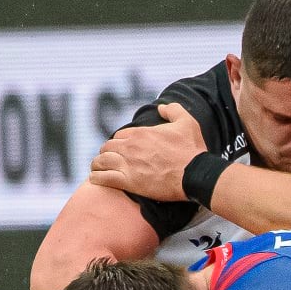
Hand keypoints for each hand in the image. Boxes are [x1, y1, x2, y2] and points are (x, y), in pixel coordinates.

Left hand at [89, 103, 207, 200]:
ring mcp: (127, 164)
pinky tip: (95, 179)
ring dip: (98, 165)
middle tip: (107, 161)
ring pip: (101, 161)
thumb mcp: (187, 123)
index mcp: (141, 133)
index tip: (121, 150)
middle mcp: (130, 146)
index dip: (119, 143)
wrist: (195, 174)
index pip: (119, 136)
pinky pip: (104, 178)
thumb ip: (173, 110)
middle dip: (106, 153)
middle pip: (107, 147)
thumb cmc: (192, 150)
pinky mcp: (128, 181)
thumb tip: (161, 107)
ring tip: (98, 170)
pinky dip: (97, 178)